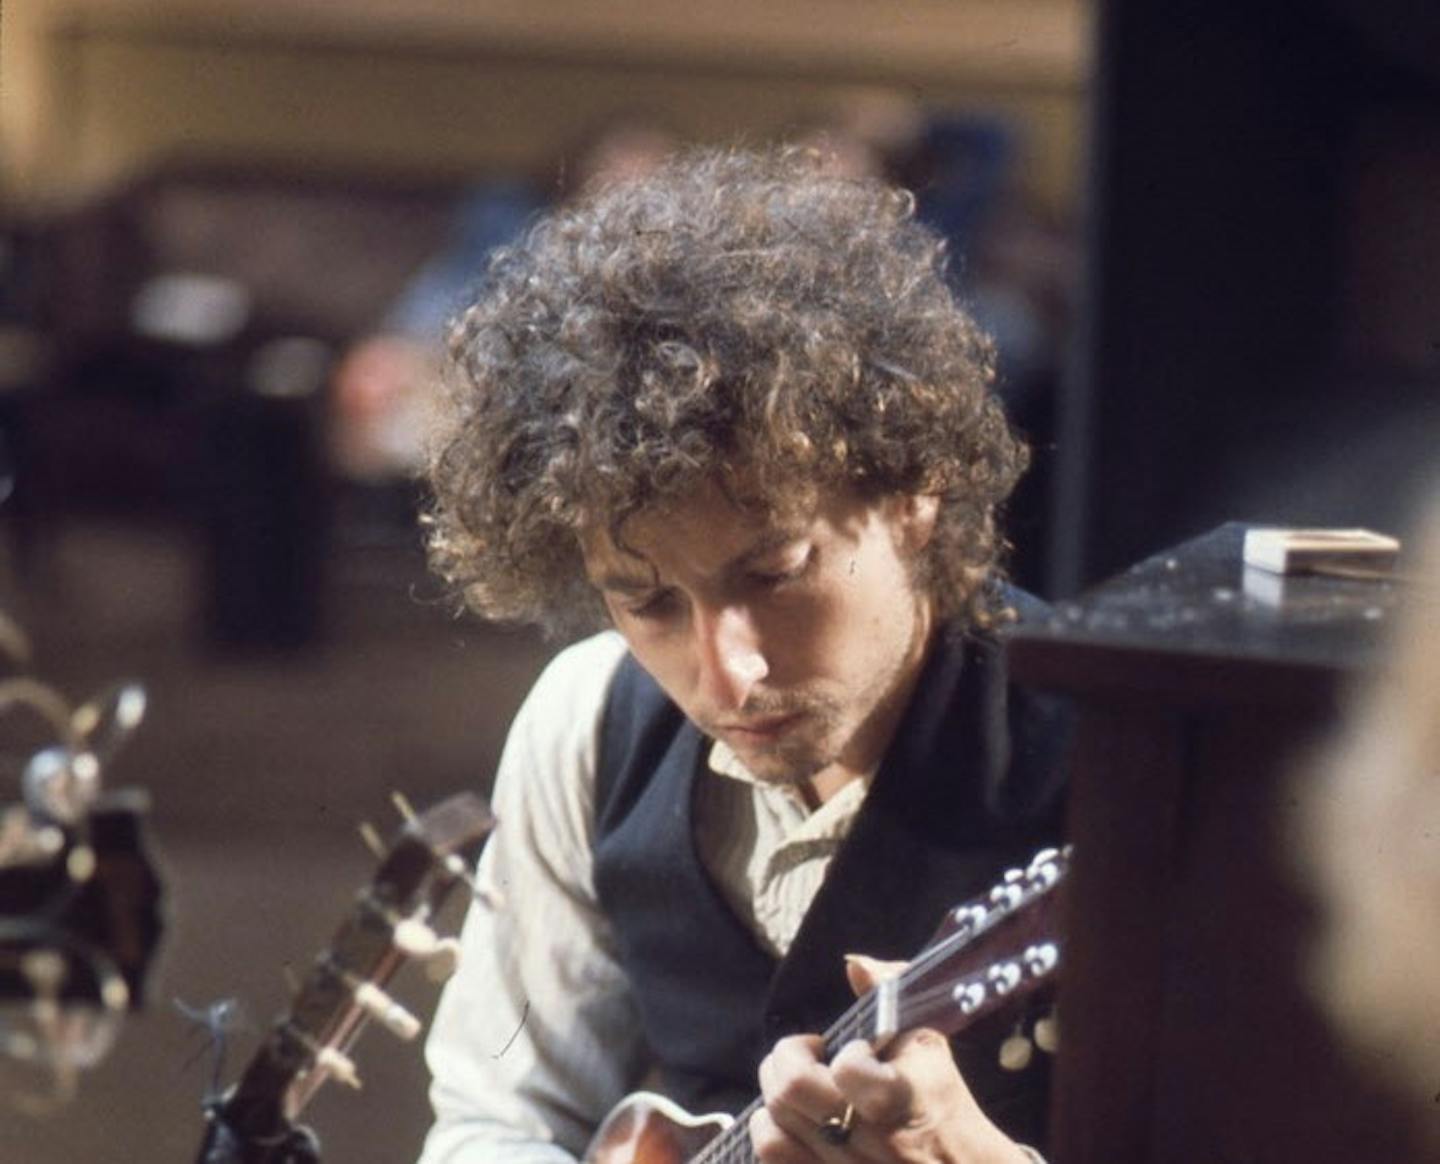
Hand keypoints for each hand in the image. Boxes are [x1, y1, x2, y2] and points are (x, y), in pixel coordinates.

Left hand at [748, 956, 1027, 1162]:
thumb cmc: (942, 1102)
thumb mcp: (928, 1043)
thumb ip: (891, 991)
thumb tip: (854, 963)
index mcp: (897, 1099)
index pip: (847, 1069)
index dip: (846, 1052)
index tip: (858, 1049)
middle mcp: (866, 1141)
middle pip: (790, 1092)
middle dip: (788, 1058)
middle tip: (809, 1053)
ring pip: (772, 1129)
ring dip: (775, 1095)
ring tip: (800, 1086)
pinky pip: (771, 1157)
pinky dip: (770, 1131)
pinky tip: (792, 1119)